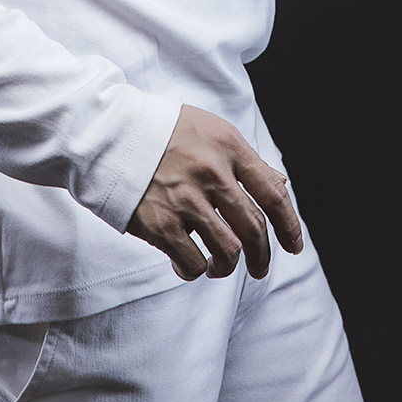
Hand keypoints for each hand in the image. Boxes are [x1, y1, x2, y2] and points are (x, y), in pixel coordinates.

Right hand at [126, 104, 302, 280]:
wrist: (108, 134)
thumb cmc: (162, 131)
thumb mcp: (210, 130)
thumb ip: (245, 159)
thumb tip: (280, 185)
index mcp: (228, 146)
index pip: (273, 193)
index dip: (290, 225)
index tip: (293, 244)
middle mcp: (211, 172)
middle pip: (254, 228)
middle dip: (262, 255)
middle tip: (259, 267)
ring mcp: (185, 199)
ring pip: (228, 251)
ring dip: (229, 267)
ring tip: (220, 267)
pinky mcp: (160, 223)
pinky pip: (192, 262)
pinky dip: (195, 271)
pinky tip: (190, 266)